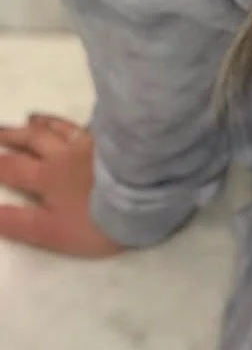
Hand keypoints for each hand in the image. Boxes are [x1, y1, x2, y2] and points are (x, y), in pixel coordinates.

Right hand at [0, 113, 127, 256]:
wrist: (141, 195)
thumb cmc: (93, 221)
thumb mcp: (48, 231)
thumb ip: (16, 222)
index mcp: (47, 177)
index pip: (14, 168)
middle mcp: (64, 154)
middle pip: (33, 140)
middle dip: (12, 136)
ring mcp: (90, 143)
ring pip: (60, 127)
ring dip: (41, 122)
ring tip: (30, 117)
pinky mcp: (113, 137)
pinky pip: (88, 123)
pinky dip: (75, 120)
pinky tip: (76, 118)